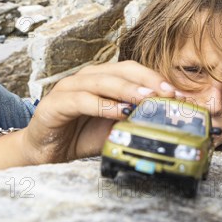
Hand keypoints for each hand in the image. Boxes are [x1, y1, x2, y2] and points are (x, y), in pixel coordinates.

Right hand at [22, 60, 180, 164]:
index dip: (156, 79)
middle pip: (121, 71)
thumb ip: (135, 121)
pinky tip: (120, 112)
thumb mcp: (114, 128)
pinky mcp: (54, 104)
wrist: (43, 151)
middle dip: (147, 81)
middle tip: (168, 93)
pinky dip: (103, 105)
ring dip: (128, 89)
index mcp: (103, 79)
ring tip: (148, 98)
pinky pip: (82, 100)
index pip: (133, 70)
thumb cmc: (80, 135)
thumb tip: (167, 122)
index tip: (178, 94)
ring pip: (103, 81)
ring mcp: (69, 88)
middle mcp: (87, 78)